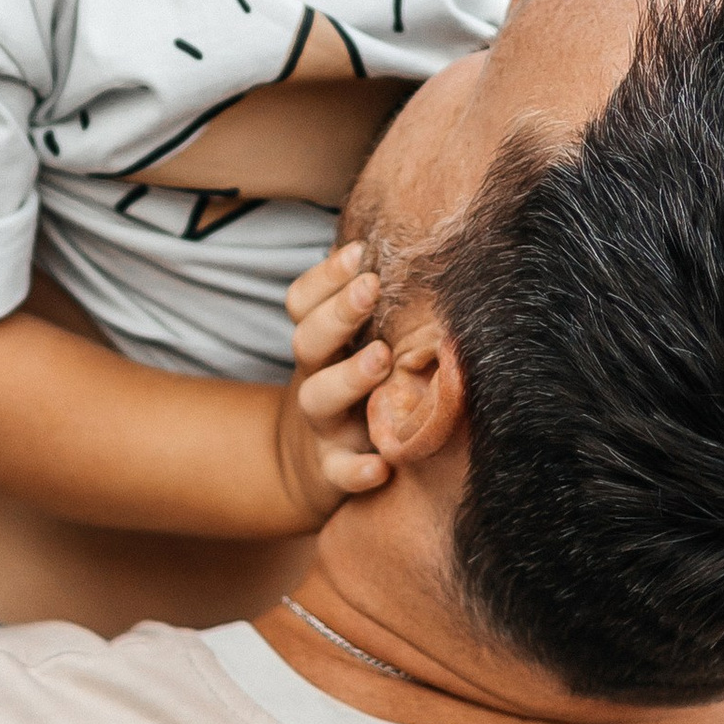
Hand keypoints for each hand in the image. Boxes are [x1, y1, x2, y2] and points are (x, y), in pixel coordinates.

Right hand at [275, 241, 390, 515]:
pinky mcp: (333, 471)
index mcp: (322, 344)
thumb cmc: (351, 394)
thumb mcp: (350, 351)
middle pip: (308, 341)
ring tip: (381, 358)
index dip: (325, 277)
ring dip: (349, 377)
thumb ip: (371, 312)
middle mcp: (315, 379)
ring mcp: (323, 426)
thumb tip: (420, 251)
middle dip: (338, 314)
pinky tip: (381, 466)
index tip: (360, 253)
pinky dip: (357, 470)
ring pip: (319, 399)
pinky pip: (341, 472)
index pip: (304, 303)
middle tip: (371, 288)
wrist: (312, 468)